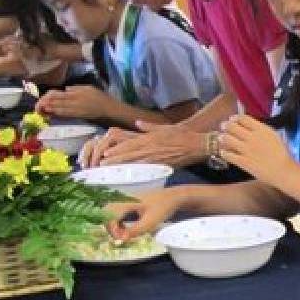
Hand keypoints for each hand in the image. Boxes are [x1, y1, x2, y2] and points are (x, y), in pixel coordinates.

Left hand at [36, 85, 114, 120]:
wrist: (111, 109)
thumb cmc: (102, 98)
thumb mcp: (90, 88)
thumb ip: (77, 88)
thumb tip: (66, 89)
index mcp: (77, 91)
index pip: (60, 93)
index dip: (50, 96)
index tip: (44, 99)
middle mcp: (76, 98)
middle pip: (57, 100)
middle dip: (46, 103)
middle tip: (38, 106)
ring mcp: (77, 107)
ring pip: (60, 107)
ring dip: (49, 109)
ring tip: (41, 110)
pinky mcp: (79, 115)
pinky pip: (66, 114)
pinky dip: (57, 114)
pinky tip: (51, 114)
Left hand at [89, 120, 203, 167]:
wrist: (196, 144)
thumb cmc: (181, 134)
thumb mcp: (163, 127)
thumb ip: (148, 126)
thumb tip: (137, 123)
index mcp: (150, 139)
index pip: (129, 145)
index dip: (117, 150)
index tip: (106, 153)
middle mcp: (151, 148)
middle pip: (129, 155)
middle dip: (115, 160)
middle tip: (102, 165)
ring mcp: (156, 158)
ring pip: (136, 164)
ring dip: (123, 168)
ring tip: (111, 172)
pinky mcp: (162, 166)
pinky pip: (147, 170)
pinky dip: (137, 173)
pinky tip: (129, 176)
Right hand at [105, 189, 181, 239]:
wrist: (173, 197)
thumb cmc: (163, 208)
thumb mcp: (151, 222)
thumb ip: (135, 230)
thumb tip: (121, 240)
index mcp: (126, 202)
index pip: (109, 216)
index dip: (112, 230)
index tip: (121, 240)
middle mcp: (123, 199)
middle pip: (106, 213)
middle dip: (110, 228)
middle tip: (120, 238)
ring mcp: (125, 200)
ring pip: (110, 213)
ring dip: (113, 226)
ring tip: (123, 236)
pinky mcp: (128, 203)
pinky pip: (116, 213)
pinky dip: (118, 223)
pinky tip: (126, 230)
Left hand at [218, 114, 296, 185]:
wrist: (283, 170)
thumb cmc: (282, 153)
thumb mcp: (274, 136)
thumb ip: (261, 130)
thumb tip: (250, 126)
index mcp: (261, 129)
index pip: (243, 118)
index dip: (235, 118)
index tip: (232, 119)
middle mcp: (252, 137)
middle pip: (232, 126)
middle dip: (226, 125)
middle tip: (223, 126)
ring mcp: (246, 150)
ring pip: (227, 139)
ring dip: (222, 137)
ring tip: (221, 138)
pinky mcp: (243, 161)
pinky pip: (228, 155)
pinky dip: (224, 152)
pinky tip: (224, 152)